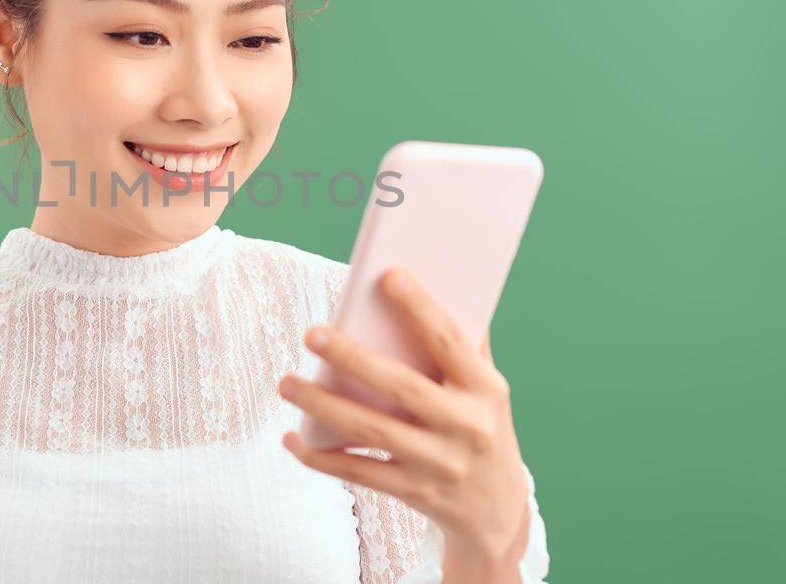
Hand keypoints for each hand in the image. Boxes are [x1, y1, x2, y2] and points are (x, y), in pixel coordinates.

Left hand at [278, 265, 530, 566]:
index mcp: (487, 390)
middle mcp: (468, 427)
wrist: (498, 510)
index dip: (421, 308)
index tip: (389, 275)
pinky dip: (321, 458)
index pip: (451, 342)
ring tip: (286, 383)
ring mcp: (441, 464)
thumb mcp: (488, 390)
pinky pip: (359, 473)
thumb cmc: (482, 428)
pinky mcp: (415, 494)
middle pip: (402, 387)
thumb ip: (463, 347)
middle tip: (311, 333)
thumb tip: (428, 288)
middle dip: (353, 359)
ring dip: (324, 406)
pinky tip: (292, 439)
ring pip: (373, 432)